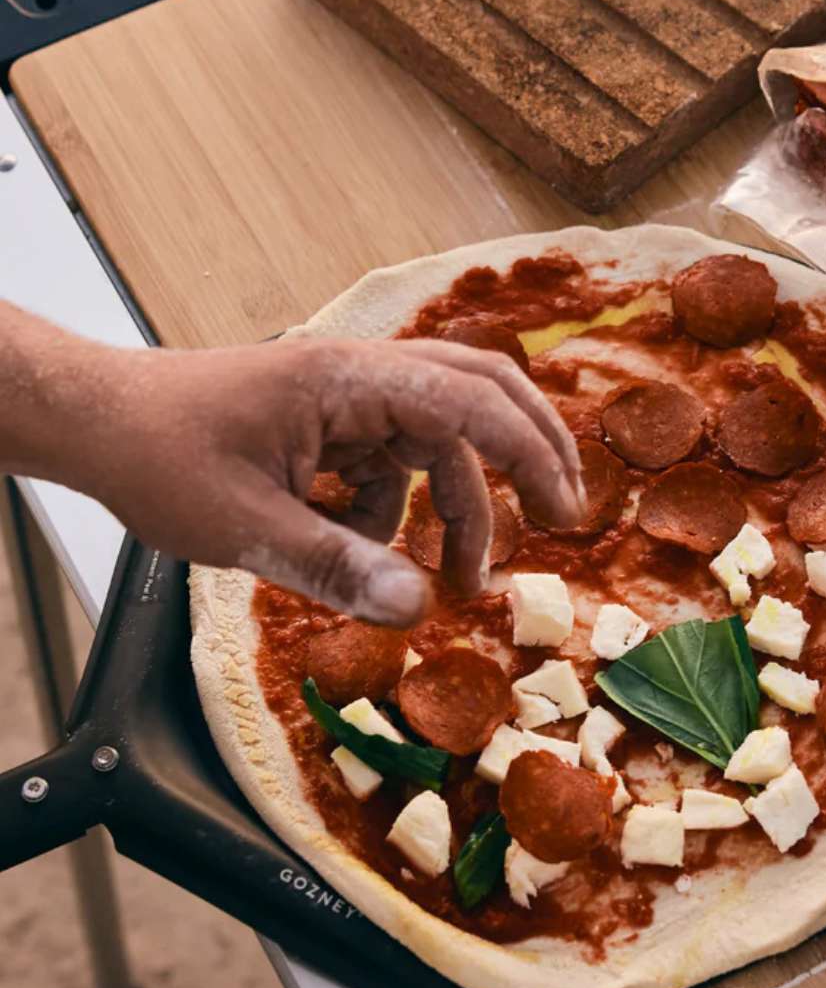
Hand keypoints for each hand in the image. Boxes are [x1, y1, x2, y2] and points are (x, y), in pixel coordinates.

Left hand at [56, 331, 582, 623]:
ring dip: (457, 509)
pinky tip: (364, 555)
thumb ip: (336, 567)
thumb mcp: (246, 529)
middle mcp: (359, 378)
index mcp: (346, 380)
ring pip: (437, 441)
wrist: (100, 425)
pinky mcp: (331, 427)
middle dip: (527, 453)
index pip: (467, 401)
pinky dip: (396, 516)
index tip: (563, 513)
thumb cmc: (160, 458)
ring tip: (458, 585)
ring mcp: (346, 400)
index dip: (527, 454)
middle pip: (478, 392)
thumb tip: (419, 610)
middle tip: (562, 515)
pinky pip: (392, 466)